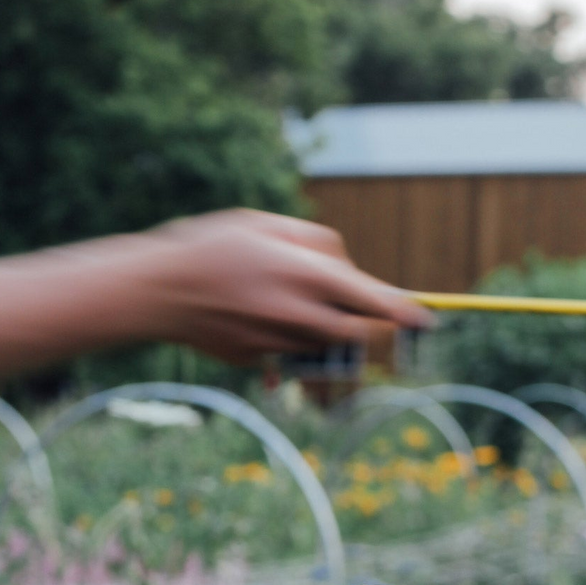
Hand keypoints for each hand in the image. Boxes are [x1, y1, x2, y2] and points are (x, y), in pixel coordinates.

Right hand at [130, 209, 431, 359]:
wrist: (158, 290)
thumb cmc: (213, 246)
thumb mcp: (266, 223)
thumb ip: (315, 243)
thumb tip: (346, 268)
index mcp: (301, 273)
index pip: (366, 298)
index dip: (401, 311)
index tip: (427, 321)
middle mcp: (294, 314)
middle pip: (352, 332)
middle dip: (360, 322)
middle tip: (352, 305)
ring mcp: (276, 343)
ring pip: (322, 347)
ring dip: (322, 331)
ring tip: (285, 301)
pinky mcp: (258, 360)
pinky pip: (288, 356)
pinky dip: (287, 341)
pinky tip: (255, 316)